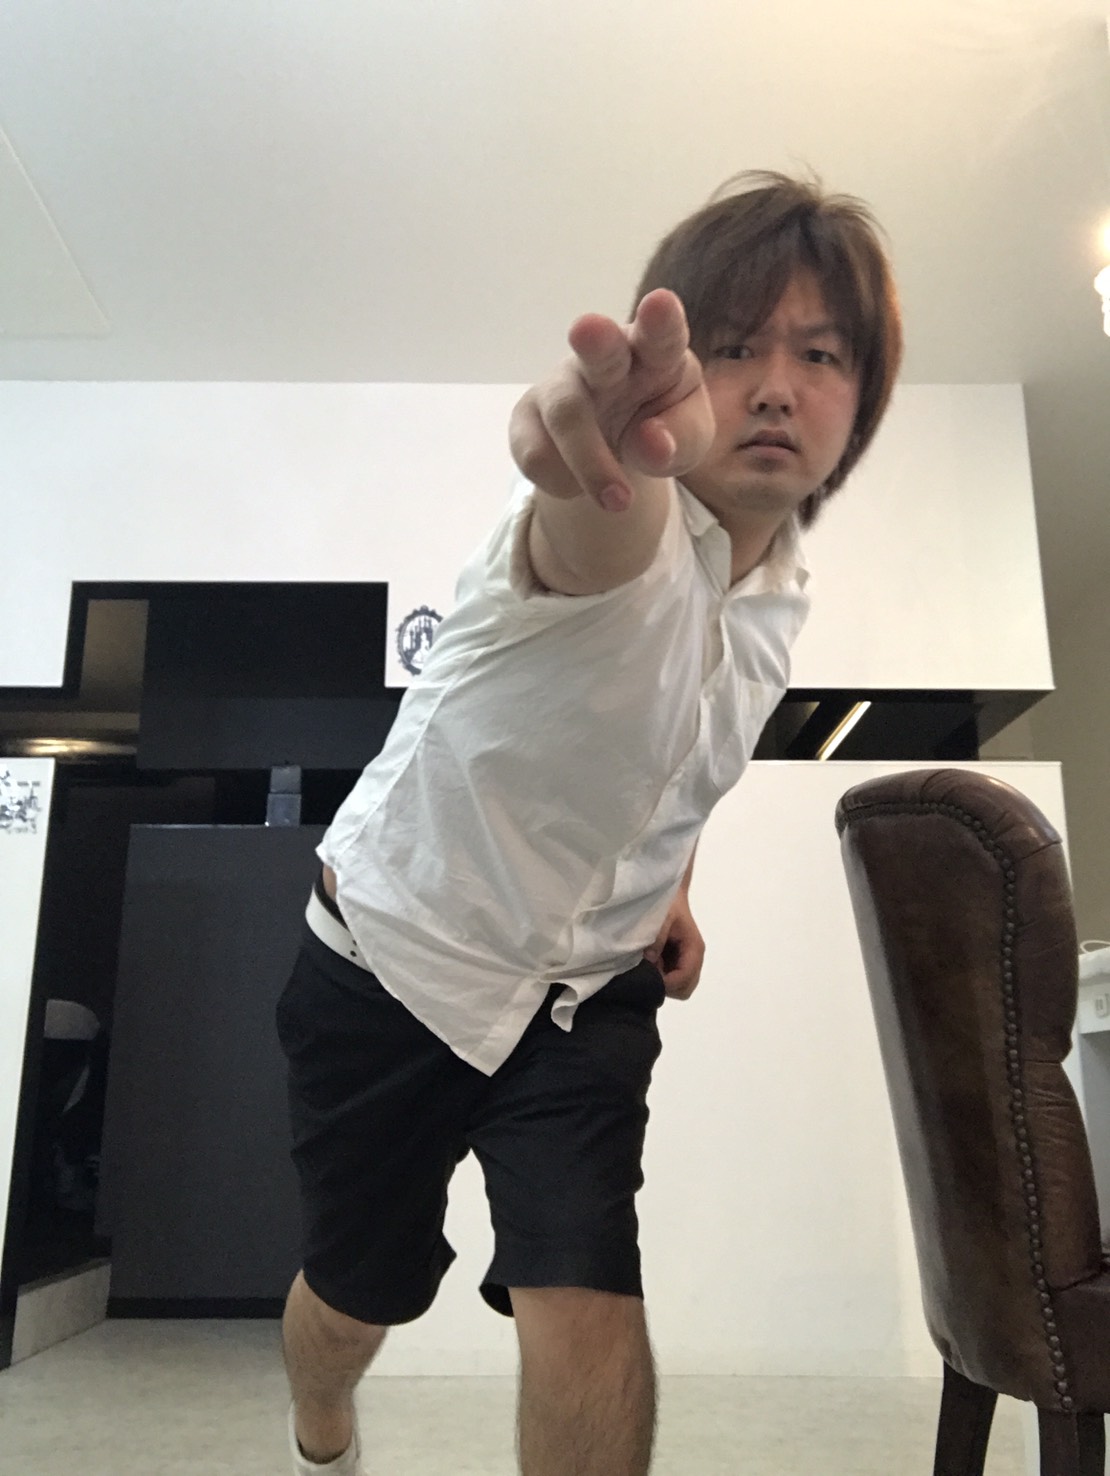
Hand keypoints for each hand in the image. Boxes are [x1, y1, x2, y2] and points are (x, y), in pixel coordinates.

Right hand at [509, 289, 715, 511]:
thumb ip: (680, 441)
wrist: (612, 456)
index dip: (661, 320)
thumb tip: (652, 445)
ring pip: (566, 414)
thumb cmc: (659, 431)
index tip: (661, 304)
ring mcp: (561, 384)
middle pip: (599, 347)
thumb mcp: (687, 443)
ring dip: (591, 463)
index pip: (661, 334)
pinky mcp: (525, 417)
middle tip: (589, 329)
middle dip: (595, 339)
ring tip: (619, 501)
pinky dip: (565, 483)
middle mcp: (606, 360)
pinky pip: (537, 454)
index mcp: (656, 354)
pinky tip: (578, 483)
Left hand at [643, 890, 704, 1000]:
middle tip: (647, 971)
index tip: (647, 977)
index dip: (666, 983)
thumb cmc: (667, 903)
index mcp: (694, 949)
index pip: (685, 979)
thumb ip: (657, 939)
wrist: (668, 892)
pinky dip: (659, 975)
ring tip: (646, 963)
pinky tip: (648, 961)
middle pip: (684, 988)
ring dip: (662, 980)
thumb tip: (649, 962)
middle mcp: (693, 958)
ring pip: (678, 986)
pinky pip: (671, 977)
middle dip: (665, 985)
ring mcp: (685, 960)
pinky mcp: (676, 960)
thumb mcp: (661, 917)